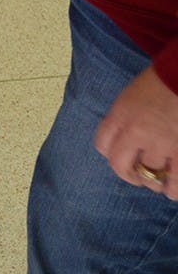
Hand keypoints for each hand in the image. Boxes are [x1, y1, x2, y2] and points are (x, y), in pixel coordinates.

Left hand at [94, 65, 177, 199]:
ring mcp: (160, 143)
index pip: (102, 144)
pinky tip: (173, 191)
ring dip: (154, 183)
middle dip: (128, 175)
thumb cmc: (160, 82)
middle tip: (136, 177)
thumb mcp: (131, 96)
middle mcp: (135, 132)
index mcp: (119, 115)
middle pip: (120, 165)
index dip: (109, 154)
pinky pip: (176, 179)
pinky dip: (174, 189)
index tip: (118, 156)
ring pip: (151, 176)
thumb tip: (123, 138)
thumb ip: (123, 118)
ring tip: (160, 185)